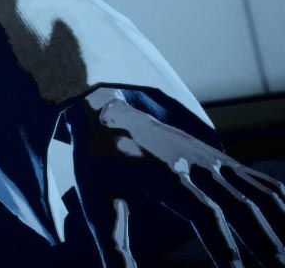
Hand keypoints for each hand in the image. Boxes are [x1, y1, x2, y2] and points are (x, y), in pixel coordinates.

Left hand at [67, 89, 284, 266]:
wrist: (109, 113)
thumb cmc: (98, 164)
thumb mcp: (95, 202)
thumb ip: (113, 245)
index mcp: (164, 177)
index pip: (206, 216)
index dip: (226, 247)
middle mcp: (196, 165)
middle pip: (242, 208)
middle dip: (267, 245)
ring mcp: (214, 160)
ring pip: (260, 195)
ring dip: (281, 227)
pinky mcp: (223, 160)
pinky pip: (261, 182)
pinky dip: (282, 204)